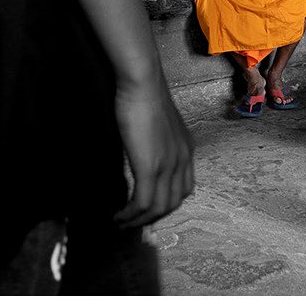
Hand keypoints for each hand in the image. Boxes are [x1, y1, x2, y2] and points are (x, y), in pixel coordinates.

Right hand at [113, 74, 194, 228]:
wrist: (143, 83)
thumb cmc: (145, 94)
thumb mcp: (159, 122)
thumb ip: (157, 139)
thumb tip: (144, 147)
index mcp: (186, 149)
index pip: (183, 188)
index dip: (167, 203)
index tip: (148, 208)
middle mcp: (182, 161)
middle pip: (173, 203)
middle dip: (153, 217)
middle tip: (133, 222)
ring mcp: (168, 166)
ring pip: (158, 208)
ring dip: (139, 220)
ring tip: (122, 223)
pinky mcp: (150, 167)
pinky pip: (143, 203)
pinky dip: (130, 214)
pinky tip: (118, 215)